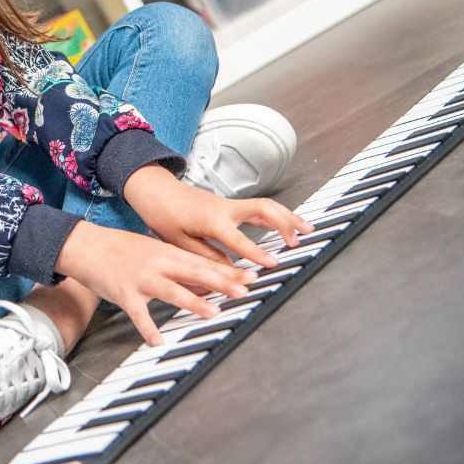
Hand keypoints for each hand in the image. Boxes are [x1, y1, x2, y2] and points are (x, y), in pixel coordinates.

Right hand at [55, 220, 258, 346]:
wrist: (86, 245)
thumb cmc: (120, 248)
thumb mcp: (153, 251)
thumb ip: (179, 267)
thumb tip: (207, 282)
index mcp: (167, 252)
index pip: (204, 261)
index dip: (229, 270)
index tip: (252, 276)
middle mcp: (157, 263)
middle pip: (194, 272)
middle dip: (221, 281)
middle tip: (244, 290)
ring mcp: (141, 278)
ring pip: (171, 290)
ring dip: (193, 301)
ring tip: (213, 311)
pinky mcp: (124, 293)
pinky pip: (138, 314)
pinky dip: (148, 328)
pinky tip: (158, 341)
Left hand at [124, 164, 313, 268]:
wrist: (155, 191)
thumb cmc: (163, 215)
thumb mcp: (179, 241)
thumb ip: (206, 257)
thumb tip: (230, 272)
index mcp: (210, 219)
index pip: (238, 238)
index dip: (256, 252)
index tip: (273, 264)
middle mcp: (224, 208)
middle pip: (262, 210)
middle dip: (284, 223)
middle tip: (300, 241)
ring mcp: (229, 204)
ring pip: (265, 206)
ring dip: (288, 216)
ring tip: (308, 229)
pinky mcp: (230, 205)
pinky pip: (259, 208)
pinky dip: (277, 215)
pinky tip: (289, 225)